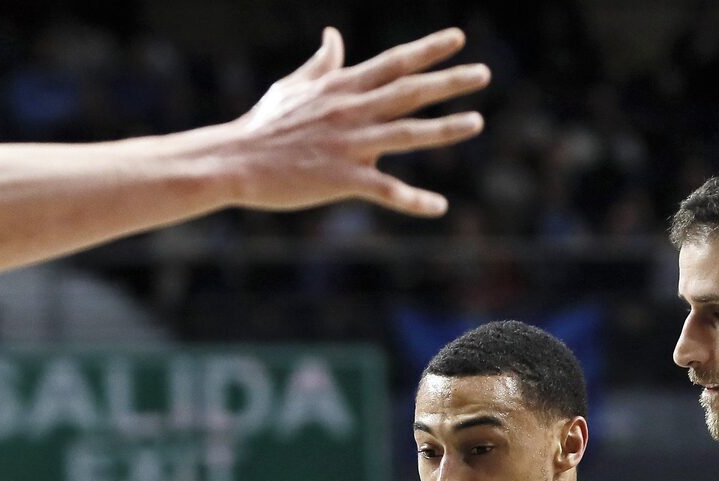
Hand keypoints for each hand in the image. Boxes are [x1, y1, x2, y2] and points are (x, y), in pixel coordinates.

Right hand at [226, 27, 488, 215]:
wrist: (234, 161)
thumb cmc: (263, 124)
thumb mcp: (293, 86)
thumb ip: (321, 64)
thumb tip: (333, 35)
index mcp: (341, 87)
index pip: (393, 63)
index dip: (428, 50)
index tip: (458, 38)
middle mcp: (351, 110)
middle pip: (409, 91)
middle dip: (449, 81)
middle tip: (484, 73)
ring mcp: (348, 144)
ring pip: (407, 134)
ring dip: (445, 129)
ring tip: (477, 122)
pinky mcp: (341, 179)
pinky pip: (386, 190)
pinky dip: (413, 200)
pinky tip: (438, 207)